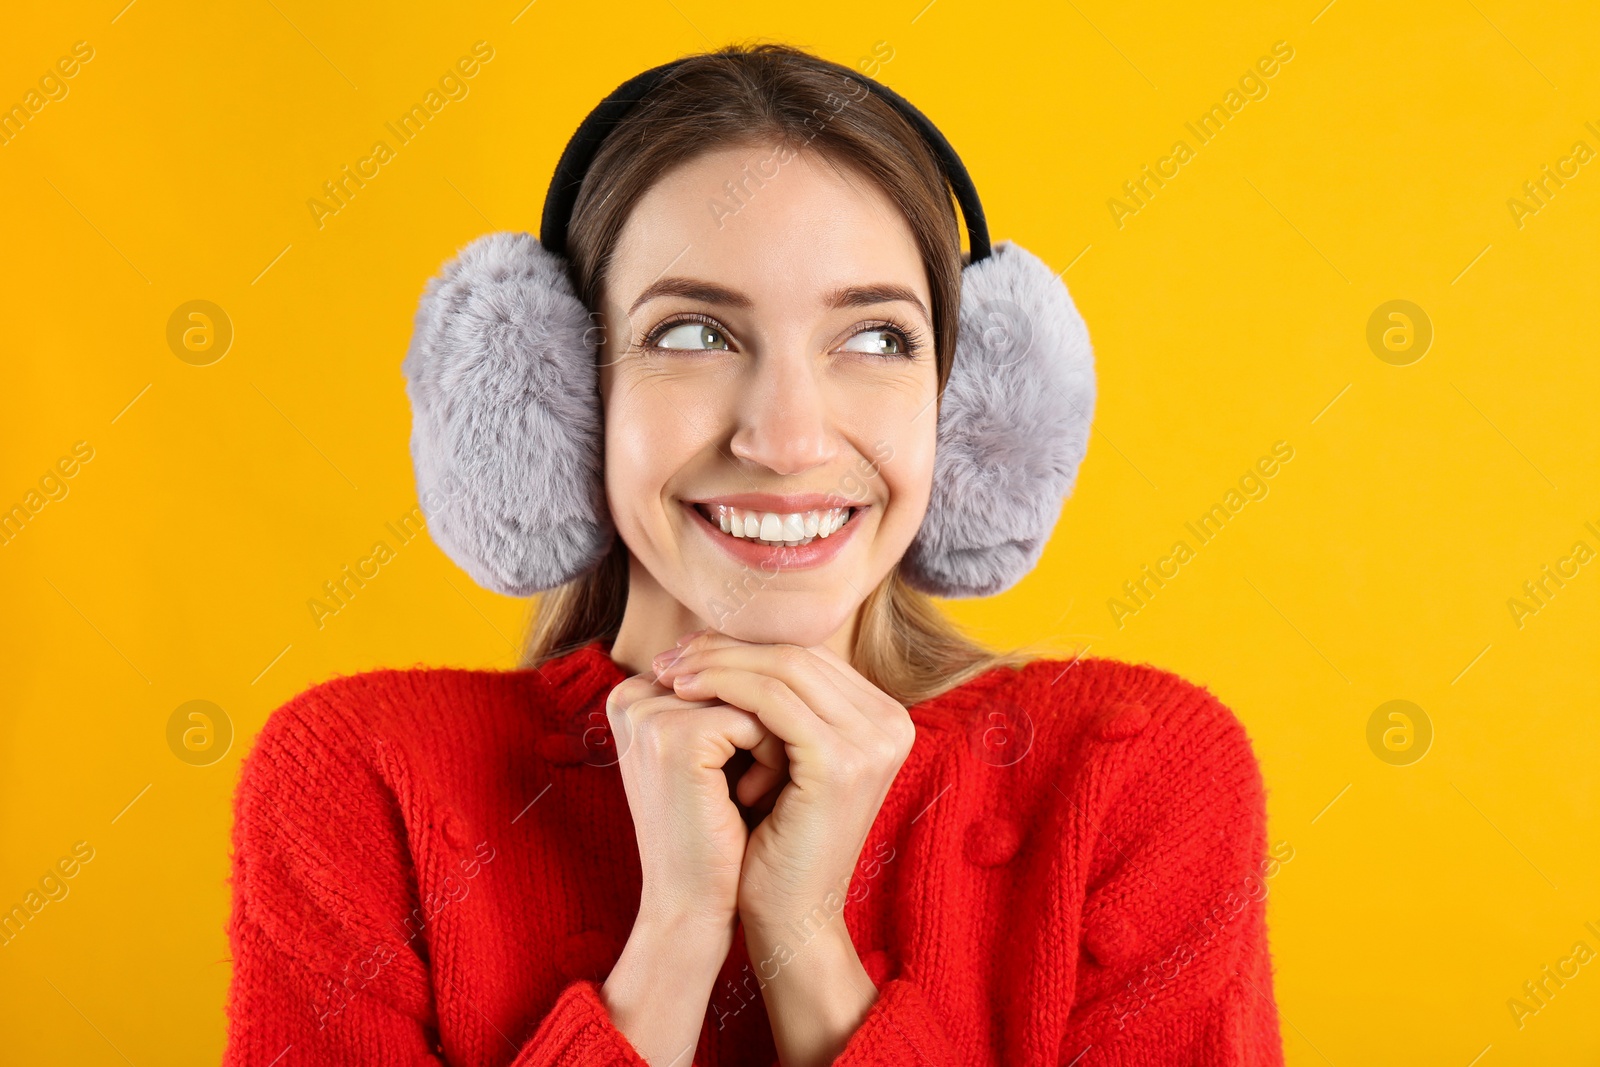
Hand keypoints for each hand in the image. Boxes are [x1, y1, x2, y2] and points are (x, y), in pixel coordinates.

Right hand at [598, 670, 786, 1064]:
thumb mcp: (717, 754)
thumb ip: (730, 697)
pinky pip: (759, 719)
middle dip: (771, 722)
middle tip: (768, 775)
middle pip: (743, 672)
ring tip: (763, 788)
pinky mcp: (675, 736)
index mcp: (634, 693)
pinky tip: (752, 800)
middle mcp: (631, 694)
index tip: (747, 766)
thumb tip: (791, 647)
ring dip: (779, 739)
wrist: (692, 909)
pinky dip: (774, 758)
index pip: (728, 663)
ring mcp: (649, 713)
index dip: (761, 709)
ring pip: (757, 693)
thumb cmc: (714, 835)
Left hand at [652, 632, 914, 1066]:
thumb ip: (776, 703)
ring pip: (783, 669)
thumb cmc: (774, 839)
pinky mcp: (841, 761)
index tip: (688, 651)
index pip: (809, 655)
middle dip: (726, 648)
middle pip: (798, 654)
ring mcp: (873, 742)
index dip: (744, 646)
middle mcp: (891, 724)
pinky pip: (772, 701)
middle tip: (669, 657)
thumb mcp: (782, 758)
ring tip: (667, 675)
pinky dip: (722, 688)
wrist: (791, 917)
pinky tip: (681, 694)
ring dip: (716, 664)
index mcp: (884, 719)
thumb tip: (721, 639)